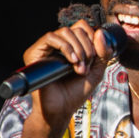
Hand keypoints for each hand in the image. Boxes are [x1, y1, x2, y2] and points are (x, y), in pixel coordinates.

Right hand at [23, 20, 115, 134]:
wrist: (62, 109)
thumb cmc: (76, 92)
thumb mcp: (97, 71)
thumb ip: (103, 52)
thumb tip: (100, 32)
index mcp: (72, 47)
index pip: (83, 28)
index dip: (93, 38)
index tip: (95, 57)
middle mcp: (58, 45)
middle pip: (76, 28)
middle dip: (87, 47)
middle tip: (86, 66)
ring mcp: (46, 48)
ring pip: (65, 31)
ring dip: (78, 49)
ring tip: (79, 67)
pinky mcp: (35, 53)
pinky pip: (50, 37)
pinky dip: (65, 47)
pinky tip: (72, 61)